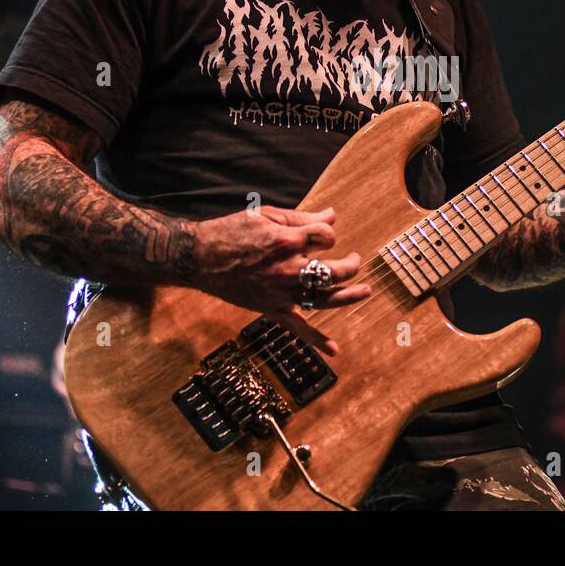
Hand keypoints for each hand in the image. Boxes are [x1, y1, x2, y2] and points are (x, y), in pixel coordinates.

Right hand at [190, 205, 366, 354]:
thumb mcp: (266, 215)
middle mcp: (288, 269)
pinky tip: (334, 350)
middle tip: (354, 260)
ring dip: (349, 296)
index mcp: (286, 241)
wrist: (198, 257)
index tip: (322, 234)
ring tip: (366, 290)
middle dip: (350, 264)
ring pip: (324, 298)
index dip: (329, 234)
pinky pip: (297, 327)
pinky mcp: (271, 308)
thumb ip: (302, 218)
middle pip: (333, 270)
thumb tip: (332, 216)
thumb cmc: (231, 232)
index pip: (326, 237)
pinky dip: (316, 340)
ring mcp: (280, 291)